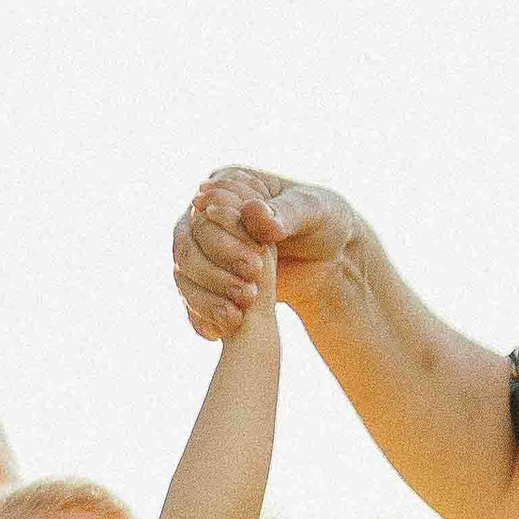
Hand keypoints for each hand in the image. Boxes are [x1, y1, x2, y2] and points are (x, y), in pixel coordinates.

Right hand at [172, 168, 354, 339]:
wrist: (334, 256)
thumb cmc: (325, 220)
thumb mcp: (312, 211)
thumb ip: (283, 213)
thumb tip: (251, 213)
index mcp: (227, 186)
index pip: (204, 213)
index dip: (222, 241)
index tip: (256, 265)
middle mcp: (207, 216)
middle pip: (187, 247)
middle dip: (215, 274)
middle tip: (249, 293)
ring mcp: (205, 250)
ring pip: (184, 276)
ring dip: (206, 299)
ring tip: (238, 316)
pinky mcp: (210, 281)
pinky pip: (193, 300)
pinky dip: (203, 317)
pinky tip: (223, 331)